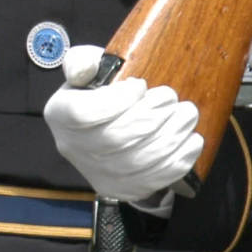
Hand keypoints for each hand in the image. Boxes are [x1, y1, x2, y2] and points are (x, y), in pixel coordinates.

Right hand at [42, 45, 200, 209]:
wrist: (103, 132)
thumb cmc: (98, 93)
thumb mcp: (86, 70)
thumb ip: (83, 62)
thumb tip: (84, 70)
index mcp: (60, 115)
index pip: (83, 113)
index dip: (116, 100)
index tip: (140, 84)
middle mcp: (74, 148)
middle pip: (115, 139)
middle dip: (151, 116)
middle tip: (171, 98)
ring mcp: (98, 173)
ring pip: (139, 160)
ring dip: (171, 136)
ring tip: (187, 114)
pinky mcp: (124, 189)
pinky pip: (156, 178)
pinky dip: (179, 159)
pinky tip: (191, 140)